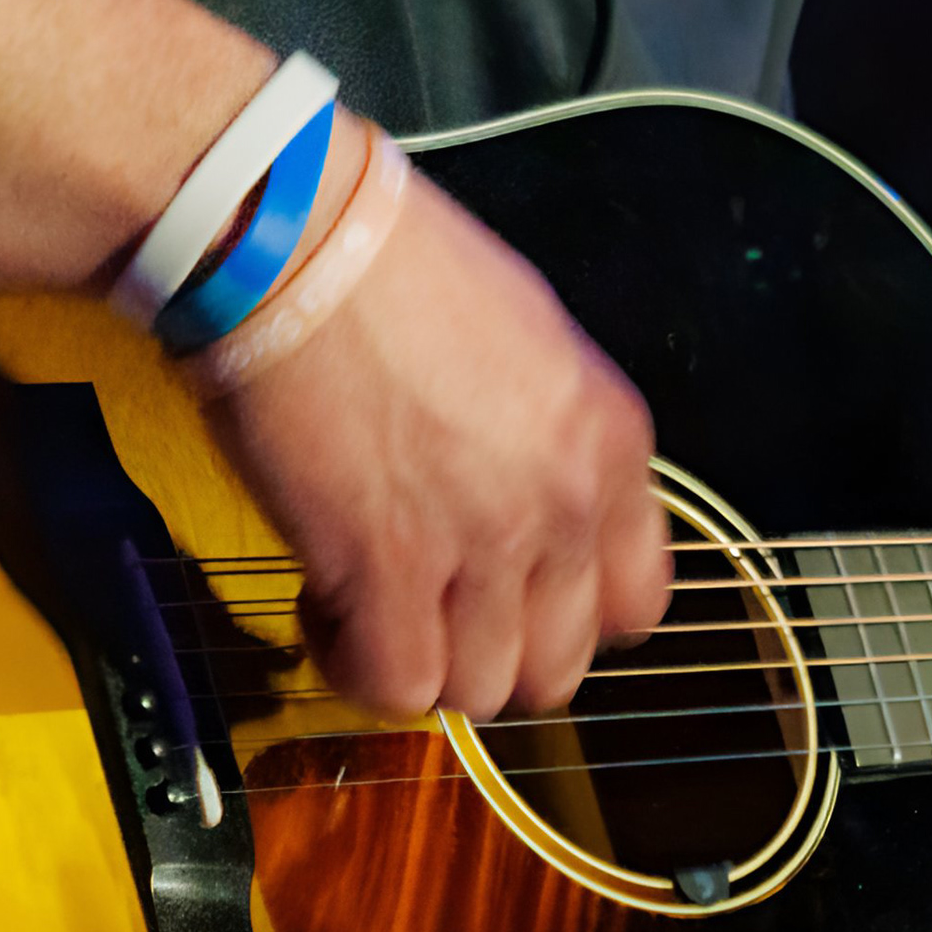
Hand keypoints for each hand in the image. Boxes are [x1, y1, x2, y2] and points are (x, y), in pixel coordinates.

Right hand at [198, 138, 670, 717]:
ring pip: (480, 690)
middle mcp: (564, 501)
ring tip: (372, 603)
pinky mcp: (388, 567)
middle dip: (491, 653)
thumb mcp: (531, 341)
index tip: (514, 598)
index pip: (637, 601)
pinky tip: (328, 606)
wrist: (294, 240)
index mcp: (610, 440)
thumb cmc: (388, 267)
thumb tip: (530, 501)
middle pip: (559, 664)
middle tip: (433, 610)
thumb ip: (552, 440)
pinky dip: (358, 668)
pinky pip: (398, 686)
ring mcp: (483, 541)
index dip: (567, 616)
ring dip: (421, 663)